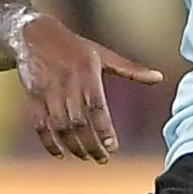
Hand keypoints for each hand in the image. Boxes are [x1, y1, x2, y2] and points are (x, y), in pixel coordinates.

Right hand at [12, 15, 163, 161]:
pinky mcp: (33, 97)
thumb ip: (131, 69)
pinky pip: (40, 125)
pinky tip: (60, 154)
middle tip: (102, 159)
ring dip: (72, 146)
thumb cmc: (74, 47)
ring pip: (60, 126)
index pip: (97, 107)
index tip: (113, 147)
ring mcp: (48, 91)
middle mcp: (67, 83)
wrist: (33, 34)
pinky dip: (48, 142)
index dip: (104, 129)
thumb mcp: (103, 54)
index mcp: (87, 72)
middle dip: (90, 144)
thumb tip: (160, 77)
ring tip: (85, 157)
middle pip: (79, 122)